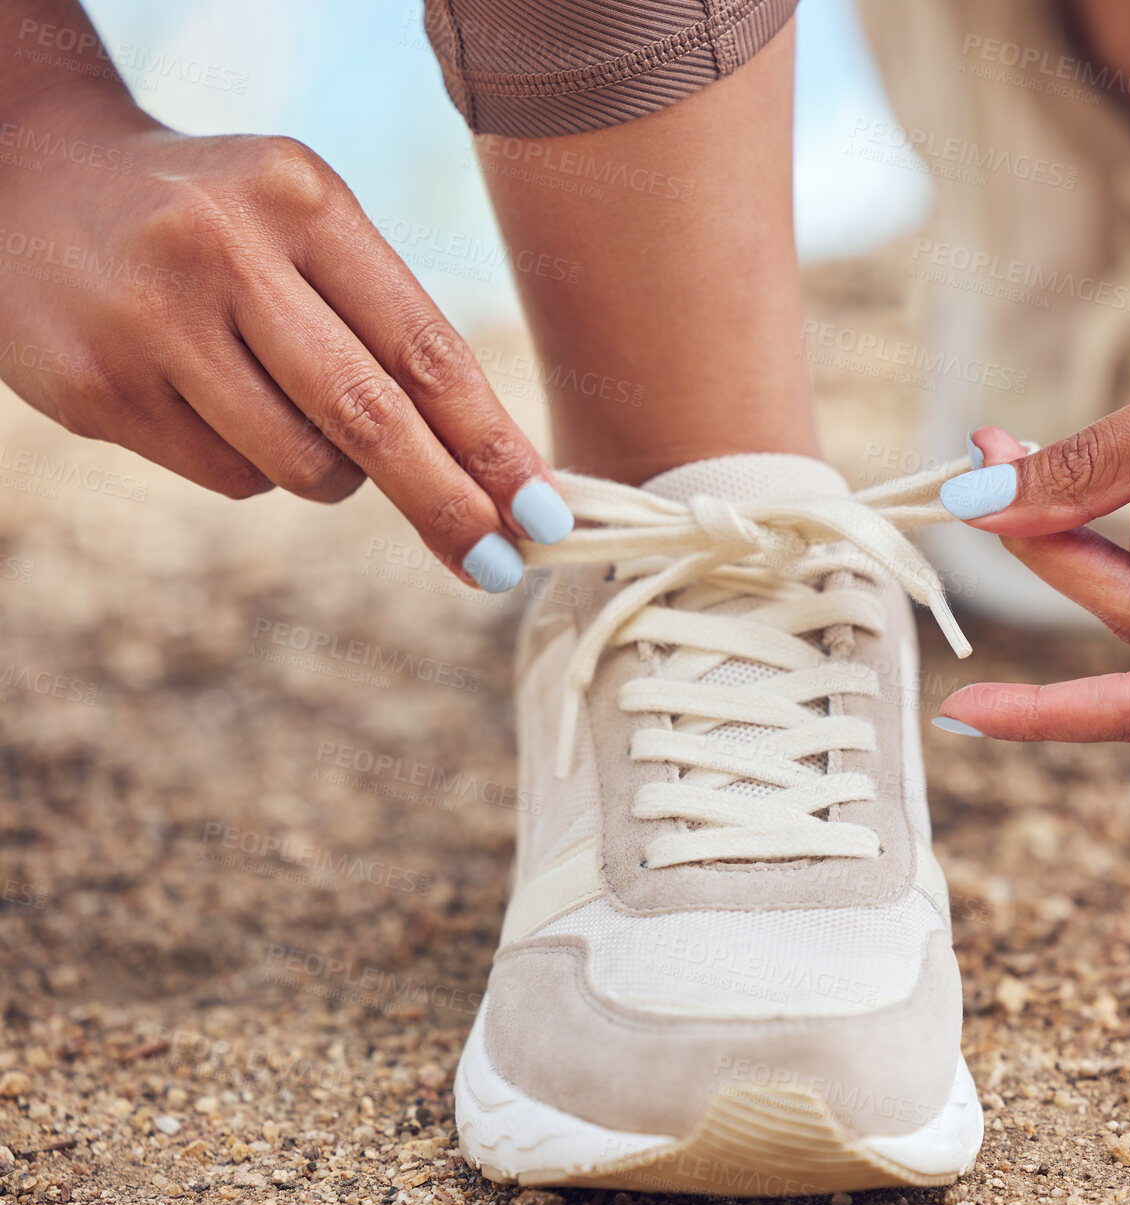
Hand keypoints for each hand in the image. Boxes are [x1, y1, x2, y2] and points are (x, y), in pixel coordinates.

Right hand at [0, 89, 569, 590]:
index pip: (424, 346)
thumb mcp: (305, 229)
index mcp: (302, 200)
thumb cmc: (218, 223)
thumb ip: (388, 330)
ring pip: (301, 466)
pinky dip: (250, 465)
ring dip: (333, 474)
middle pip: (370, 416)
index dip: (493, 441)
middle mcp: (223, 250)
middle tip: (502, 565)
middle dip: (447, 503)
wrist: (31, 180)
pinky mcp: (97, 390)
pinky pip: (229, 479)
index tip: (544, 511)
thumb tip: (492, 475)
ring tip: (287, 405)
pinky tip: (206, 399)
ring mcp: (150, 322)